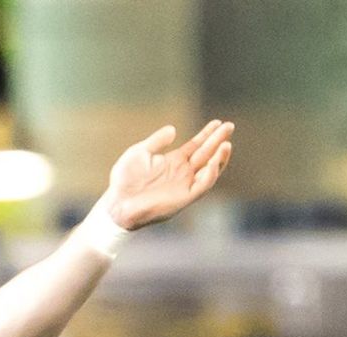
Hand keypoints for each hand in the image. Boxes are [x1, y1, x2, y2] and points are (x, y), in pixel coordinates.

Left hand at [101, 120, 233, 230]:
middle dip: (218, 140)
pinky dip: (210, 174)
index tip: (217, 122)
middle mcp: (182, 172)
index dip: (207, 134)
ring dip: (219, 157)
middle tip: (229, 125)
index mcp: (174, 161)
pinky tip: (213, 162)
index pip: (196, 145)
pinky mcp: (184, 198)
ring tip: (225, 143)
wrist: (117, 204)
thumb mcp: (139, 153)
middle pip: (206, 153)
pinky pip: (202, 186)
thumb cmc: (124, 180)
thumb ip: (157, 141)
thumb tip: (173, 129)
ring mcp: (184, 185)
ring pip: (210, 170)